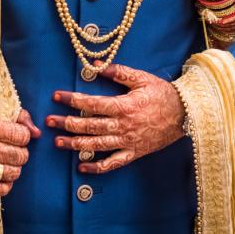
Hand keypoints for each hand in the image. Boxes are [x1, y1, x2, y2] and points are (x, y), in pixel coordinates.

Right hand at [0, 105, 40, 195]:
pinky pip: (0, 190)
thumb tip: (37, 132)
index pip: (22, 135)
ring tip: (8, 161)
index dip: (23, 135)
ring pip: (13, 173)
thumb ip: (18, 116)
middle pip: (20, 156)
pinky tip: (2, 176)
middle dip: (21, 152)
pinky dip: (6, 184)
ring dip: (15, 167)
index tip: (17, 135)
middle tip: (14, 149)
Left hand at [46, 63, 184, 174]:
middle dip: (66, 123)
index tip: (57, 96)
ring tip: (58, 142)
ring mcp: (127, 141)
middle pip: (89, 125)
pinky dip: (97, 167)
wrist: (186, 114)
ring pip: (96, 145)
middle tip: (48, 121)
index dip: (72, 99)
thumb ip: (119, 72)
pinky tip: (82, 167)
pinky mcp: (134, 153)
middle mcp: (122, 125)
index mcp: (123, 106)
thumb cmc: (163, 94)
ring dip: (75, 144)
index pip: (91, 103)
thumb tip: (97, 65)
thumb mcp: (142, 78)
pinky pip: (113, 163)